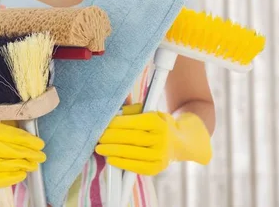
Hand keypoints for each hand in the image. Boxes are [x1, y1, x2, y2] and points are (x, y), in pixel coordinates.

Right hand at [0, 121, 45, 187]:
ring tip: (34, 165)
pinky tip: (20, 176)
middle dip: (32, 155)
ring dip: (24, 166)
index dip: (31, 142)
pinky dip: (10, 179)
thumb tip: (20, 125)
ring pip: (9, 165)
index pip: (17, 137)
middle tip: (42, 156)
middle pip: (16, 152)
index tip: (40, 144)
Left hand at [95, 105, 211, 175]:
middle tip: (98, 137)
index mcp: (158, 121)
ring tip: (99, 148)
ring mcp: (160, 154)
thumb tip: (115, 112)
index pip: (133, 123)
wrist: (180, 142)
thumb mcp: (151, 112)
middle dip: (111, 138)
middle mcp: (161, 138)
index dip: (116, 124)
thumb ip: (133, 110)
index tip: (103, 124)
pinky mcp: (157, 167)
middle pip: (130, 138)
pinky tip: (110, 160)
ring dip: (112, 151)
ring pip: (131, 152)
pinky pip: (136, 166)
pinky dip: (121, 163)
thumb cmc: (160, 125)